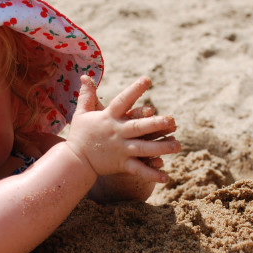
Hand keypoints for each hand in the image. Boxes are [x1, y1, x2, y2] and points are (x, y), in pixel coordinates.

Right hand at [66, 75, 180, 182]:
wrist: (74, 161)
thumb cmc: (80, 135)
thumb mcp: (82, 113)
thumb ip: (87, 95)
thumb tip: (85, 76)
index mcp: (109, 118)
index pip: (123, 101)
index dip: (134, 90)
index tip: (148, 79)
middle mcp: (117, 133)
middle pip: (138, 127)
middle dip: (154, 124)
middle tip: (171, 120)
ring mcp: (120, 150)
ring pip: (143, 149)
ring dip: (161, 147)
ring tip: (178, 145)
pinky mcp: (122, 164)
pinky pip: (139, 170)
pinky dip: (152, 174)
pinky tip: (166, 176)